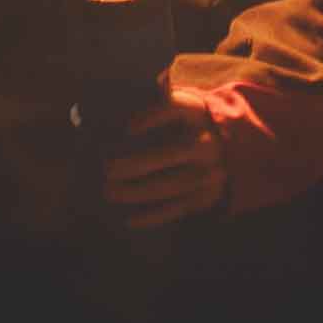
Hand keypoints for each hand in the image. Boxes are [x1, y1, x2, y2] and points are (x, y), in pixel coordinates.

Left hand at [100, 95, 231, 232]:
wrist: (232, 148)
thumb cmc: (188, 123)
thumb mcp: (179, 105)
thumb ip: (152, 103)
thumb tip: (90, 112)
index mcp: (196, 113)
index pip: (176, 109)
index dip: (153, 117)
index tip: (127, 128)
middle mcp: (207, 142)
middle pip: (174, 152)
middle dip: (139, 163)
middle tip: (107, 169)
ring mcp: (210, 172)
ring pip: (174, 184)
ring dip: (139, 191)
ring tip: (109, 192)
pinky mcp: (206, 196)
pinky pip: (179, 208)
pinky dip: (153, 216)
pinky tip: (129, 220)